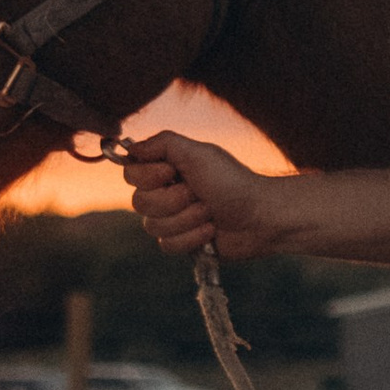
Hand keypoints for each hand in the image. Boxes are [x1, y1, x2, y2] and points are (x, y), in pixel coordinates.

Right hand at [121, 129, 279, 260]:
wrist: (259, 215)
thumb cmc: (232, 181)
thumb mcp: (198, 153)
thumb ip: (162, 143)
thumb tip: (130, 148)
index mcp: (165, 169)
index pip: (131, 173)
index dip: (148, 177)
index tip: (172, 173)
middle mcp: (164, 193)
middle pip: (139, 203)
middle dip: (174, 200)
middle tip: (199, 194)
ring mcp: (172, 219)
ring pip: (153, 227)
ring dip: (187, 219)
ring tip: (209, 212)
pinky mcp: (181, 242)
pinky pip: (167, 245)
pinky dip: (192, 237)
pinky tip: (210, 231)